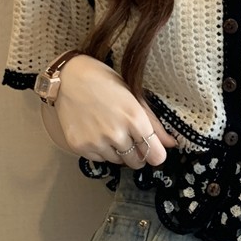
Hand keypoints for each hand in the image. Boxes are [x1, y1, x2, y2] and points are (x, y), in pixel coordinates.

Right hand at [55, 54, 177, 166]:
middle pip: (137, 162)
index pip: (156, 156)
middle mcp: (116, 133)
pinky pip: (100, 159)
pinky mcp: (80, 146)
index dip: (155, 154)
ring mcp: (97, 141)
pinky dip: (101, 151)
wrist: (69, 77)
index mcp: (135, 118)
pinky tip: (96, 133)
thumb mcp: (134, 98)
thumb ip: (154, 124)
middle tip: (129, 137)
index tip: (151, 148)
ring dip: (118, 152)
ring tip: (110, 131)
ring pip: (118, 162)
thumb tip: (171, 144)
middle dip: (137, 154)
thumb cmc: (105, 83)